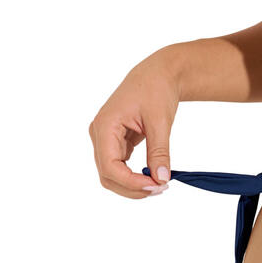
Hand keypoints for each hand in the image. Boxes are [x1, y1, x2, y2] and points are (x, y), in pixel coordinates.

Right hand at [89, 50, 181, 198]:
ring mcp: (105, 139)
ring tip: (158, 185)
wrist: (158, 74)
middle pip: (108, 175)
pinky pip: (119, 167)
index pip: (110, 166)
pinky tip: (152, 177)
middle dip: (132, 187)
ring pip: (112, 174)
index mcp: (104, 125)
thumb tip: (162, 179)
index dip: (131, 182)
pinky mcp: (115, 142)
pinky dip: (134, 176)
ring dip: (132, 185)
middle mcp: (99, 134)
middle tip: (160, 188)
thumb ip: (159, 152)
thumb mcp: (160, 121)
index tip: (156, 186)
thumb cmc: (156, 89)